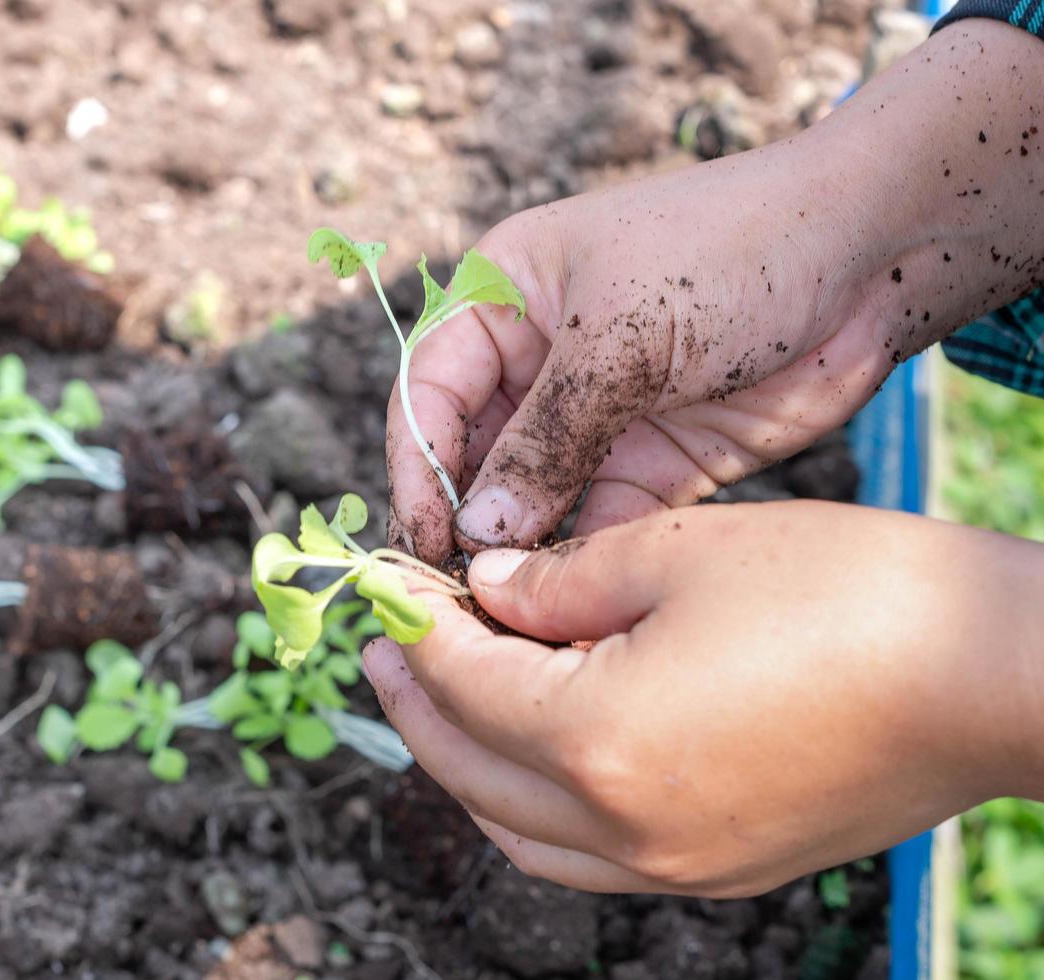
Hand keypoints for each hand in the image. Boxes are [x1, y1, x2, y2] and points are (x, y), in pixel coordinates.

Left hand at [364, 502, 1043, 895]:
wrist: (993, 675)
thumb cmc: (846, 593)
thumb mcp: (678, 554)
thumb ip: (557, 580)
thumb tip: (485, 588)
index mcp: (596, 742)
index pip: (462, 684)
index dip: (414, 627)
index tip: (388, 587)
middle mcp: (622, 829)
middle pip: (471, 771)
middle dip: (416, 701)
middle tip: (386, 645)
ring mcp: (674, 865)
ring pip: (519, 831)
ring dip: (466, 762)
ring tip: (444, 695)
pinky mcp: (720, 868)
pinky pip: (583, 856)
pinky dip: (533, 805)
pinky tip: (534, 747)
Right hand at [390, 20, 1043, 561]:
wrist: (874, 256)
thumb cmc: (731, 254)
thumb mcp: (618, 338)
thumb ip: (542, 438)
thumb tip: (476, 531)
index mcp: (505, 298)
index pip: (429, 391)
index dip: (417, 465)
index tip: (425, 537)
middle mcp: (538, 362)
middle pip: (473, 456)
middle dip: (466, 521)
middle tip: (457, 595)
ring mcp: (597, 416)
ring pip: (532, 501)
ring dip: (520, 553)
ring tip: (507, 613)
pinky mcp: (655, 462)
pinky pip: (599, 524)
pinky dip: (583, 564)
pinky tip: (573, 607)